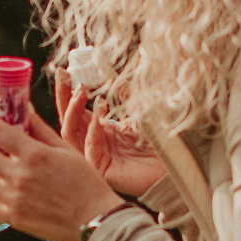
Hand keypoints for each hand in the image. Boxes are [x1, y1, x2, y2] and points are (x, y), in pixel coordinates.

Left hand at [0, 107, 123, 240]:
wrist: (94, 220)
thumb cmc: (85, 181)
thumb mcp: (65, 150)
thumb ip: (40, 129)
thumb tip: (24, 109)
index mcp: (34, 154)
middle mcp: (20, 175)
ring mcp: (14, 198)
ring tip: (0, 174)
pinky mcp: (12, 217)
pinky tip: (4, 193)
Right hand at [54, 73, 165, 197]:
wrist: (177, 165)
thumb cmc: (161, 141)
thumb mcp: (138, 111)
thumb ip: (124, 96)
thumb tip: (112, 74)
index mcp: (100, 130)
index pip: (76, 110)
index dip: (68, 92)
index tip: (63, 71)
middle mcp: (94, 143)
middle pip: (68, 119)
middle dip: (64, 96)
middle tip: (63, 76)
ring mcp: (96, 157)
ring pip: (71, 133)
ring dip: (73, 110)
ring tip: (81, 91)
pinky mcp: (102, 169)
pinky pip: (90, 147)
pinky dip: (93, 127)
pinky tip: (101, 110)